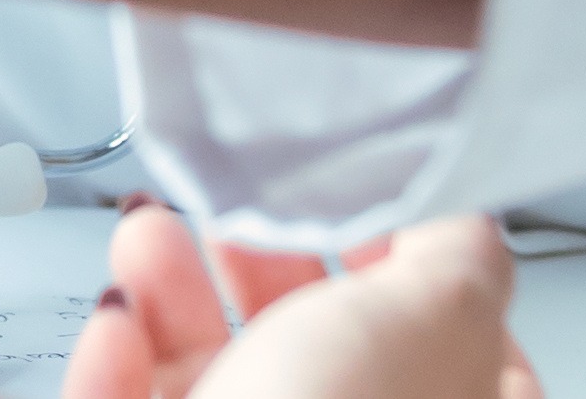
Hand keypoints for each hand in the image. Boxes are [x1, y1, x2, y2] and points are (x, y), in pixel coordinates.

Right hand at [60, 209, 533, 398]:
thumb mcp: (429, 320)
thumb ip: (461, 256)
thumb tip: (464, 216)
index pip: (468, 346)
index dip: (414, 263)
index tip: (363, 206)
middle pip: (326, 351)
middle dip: (267, 263)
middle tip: (237, 212)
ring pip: (223, 379)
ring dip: (174, 295)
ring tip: (151, 244)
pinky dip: (119, 366)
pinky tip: (116, 325)